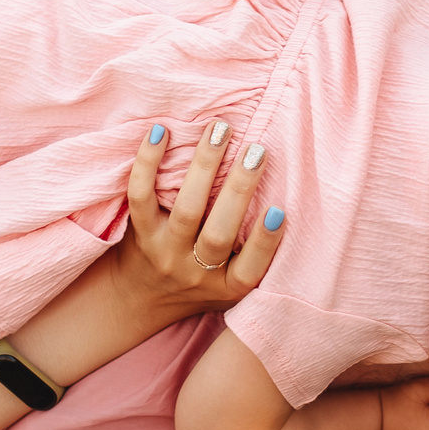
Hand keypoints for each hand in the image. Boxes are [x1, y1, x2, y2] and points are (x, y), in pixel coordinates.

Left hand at [116, 120, 284, 316]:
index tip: (278, 210)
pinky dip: (147, 162)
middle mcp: (195, 272)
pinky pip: (141, 196)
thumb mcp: (231, 283)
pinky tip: (160, 131)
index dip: (264, 242)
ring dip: (205, 166)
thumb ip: (255, 255)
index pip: (250, 269)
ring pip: (187, 209)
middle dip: (239, 190)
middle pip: (218, 234)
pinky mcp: (140, 233)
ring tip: (220, 130)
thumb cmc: (200, 283)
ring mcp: (165, 252)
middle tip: (256, 151)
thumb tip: (288, 198)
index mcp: (227, 286)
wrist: (141, 299)